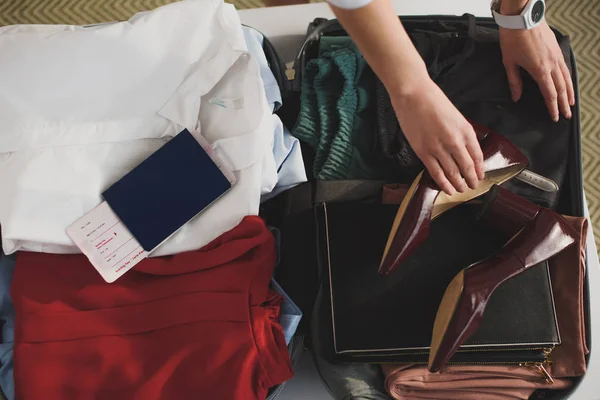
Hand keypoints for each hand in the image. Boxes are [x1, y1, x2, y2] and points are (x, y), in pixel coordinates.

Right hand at [391, 79, 484, 194]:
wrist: (413, 94)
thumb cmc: (433, 100)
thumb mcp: (455, 115)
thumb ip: (461, 133)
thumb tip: (464, 149)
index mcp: (466, 130)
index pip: (477, 156)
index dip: (479, 169)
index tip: (480, 176)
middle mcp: (455, 141)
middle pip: (466, 167)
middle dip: (471, 180)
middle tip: (473, 187)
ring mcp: (438, 148)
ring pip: (452, 173)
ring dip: (458, 184)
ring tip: (461, 190)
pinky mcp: (423, 152)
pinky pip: (436, 173)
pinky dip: (443, 183)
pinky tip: (447, 189)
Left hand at [499, 21, 574, 121]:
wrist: (522, 18)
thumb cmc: (513, 39)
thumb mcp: (509, 62)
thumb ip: (514, 81)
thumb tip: (516, 97)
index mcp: (540, 71)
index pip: (550, 94)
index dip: (553, 107)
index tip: (555, 117)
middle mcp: (552, 65)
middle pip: (561, 88)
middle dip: (563, 104)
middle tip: (567, 115)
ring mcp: (556, 56)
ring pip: (566, 77)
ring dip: (569, 92)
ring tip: (571, 102)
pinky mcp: (557, 48)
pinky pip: (565, 67)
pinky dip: (568, 77)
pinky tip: (567, 82)